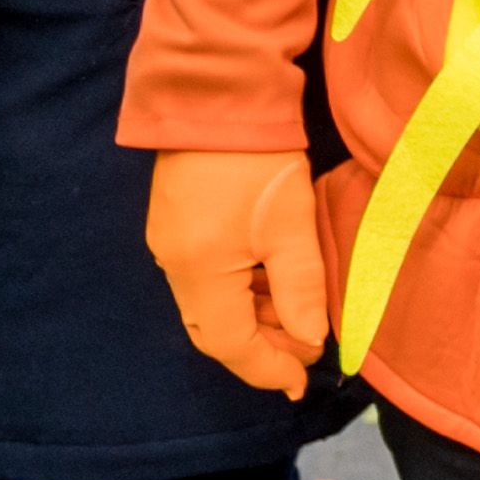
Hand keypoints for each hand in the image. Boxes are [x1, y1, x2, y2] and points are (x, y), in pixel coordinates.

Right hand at [146, 150, 330, 396]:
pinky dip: (242, 292)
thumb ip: (300, 287)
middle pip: (215, 329)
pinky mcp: (175, 227)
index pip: (228, 344)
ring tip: (300, 318)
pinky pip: (207, 279)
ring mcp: (170, 245)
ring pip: (212, 305)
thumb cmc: (259, 159)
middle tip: (309, 348)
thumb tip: (309, 338)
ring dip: (255, 318)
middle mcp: (173, 265)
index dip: (266, 367)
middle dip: (263, 346)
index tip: (299, 383)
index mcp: (197, 271)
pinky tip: (274, 285)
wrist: (216, 97)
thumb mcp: (291, 225)